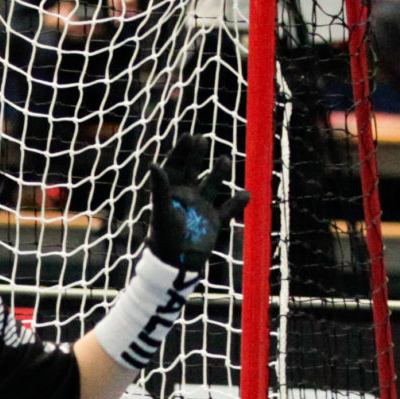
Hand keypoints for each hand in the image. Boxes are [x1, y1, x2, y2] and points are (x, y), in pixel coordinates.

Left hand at [146, 136, 249, 269]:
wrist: (177, 263)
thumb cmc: (165, 236)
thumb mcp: (162, 210)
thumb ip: (160, 188)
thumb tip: (153, 164)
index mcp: (172, 192)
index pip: (176, 166)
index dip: (182, 151)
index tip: (189, 136)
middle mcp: (187, 197)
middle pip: (193, 171)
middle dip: (197, 156)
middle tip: (202, 139)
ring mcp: (202, 208)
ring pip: (213, 186)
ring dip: (219, 173)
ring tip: (225, 159)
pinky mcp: (214, 221)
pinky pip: (228, 209)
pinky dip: (237, 203)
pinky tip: (246, 194)